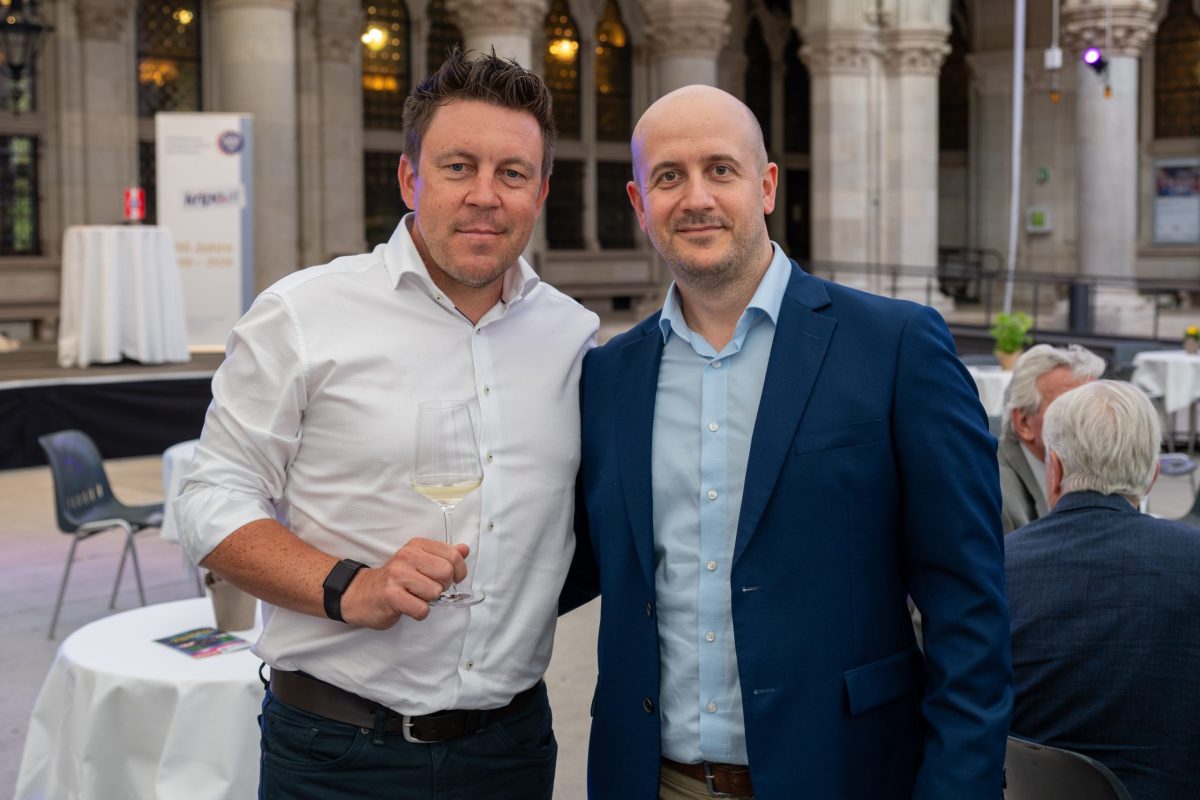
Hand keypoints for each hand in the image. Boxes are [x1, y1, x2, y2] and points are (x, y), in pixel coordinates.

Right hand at [339, 539, 469, 627]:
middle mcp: (407, 557)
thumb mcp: (418, 561)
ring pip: (435, 592)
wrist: (360, 594)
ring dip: (428, 601)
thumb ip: (443, 555)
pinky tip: (408, 606)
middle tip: (428, 589)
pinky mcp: (391, 596)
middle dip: (442, 587)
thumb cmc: (394, 580)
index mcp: (417, 546)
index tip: (451, 579)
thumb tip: (464, 549)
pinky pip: (421, 610)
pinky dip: (418, 613)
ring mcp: (397, 575)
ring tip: (414, 597)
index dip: (458, 571)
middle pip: (446, 574)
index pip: (453, 555)